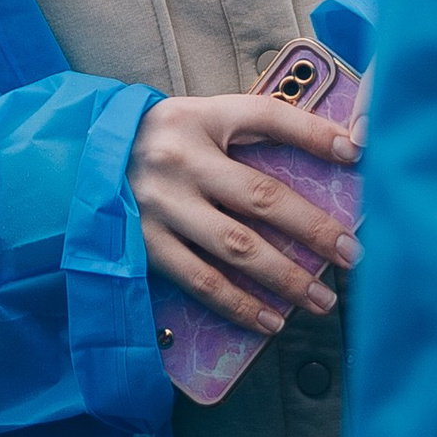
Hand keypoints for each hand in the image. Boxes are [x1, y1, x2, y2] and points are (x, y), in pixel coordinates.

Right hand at [129, 90, 360, 335]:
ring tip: (322, 299)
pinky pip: (201, 280)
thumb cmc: (158, 143)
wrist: (76, 161)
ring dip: (286, 278)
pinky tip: (272, 319)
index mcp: (199, 118)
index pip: (268, 117)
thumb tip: (332, 154)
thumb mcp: (199, 121)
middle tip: (353, 254)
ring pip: (236, 247)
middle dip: (314, 229)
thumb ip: (251, 134)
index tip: (360, 152)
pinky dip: (240, 304)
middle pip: (262, 196)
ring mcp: (160, 205)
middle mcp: (180, 160)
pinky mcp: (142, 244)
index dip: (316, 134)